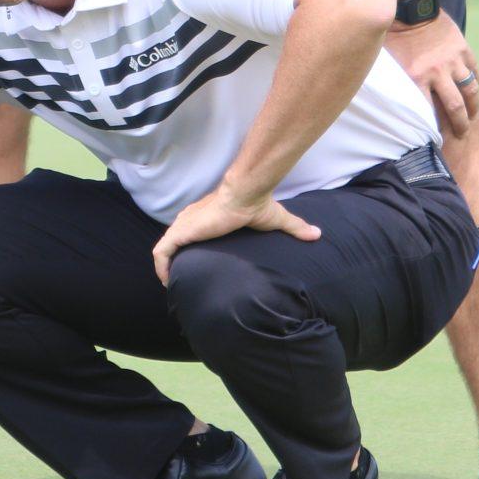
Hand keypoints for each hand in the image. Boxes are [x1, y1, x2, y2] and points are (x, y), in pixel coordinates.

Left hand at [151, 182, 319, 284]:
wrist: (246, 194)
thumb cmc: (257, 204)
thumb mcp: (277, 219)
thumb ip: (295, 227)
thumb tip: (318, 234)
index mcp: (206, 217)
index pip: (190, 232)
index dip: (190, 248)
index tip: (194, 265)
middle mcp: (191, 220)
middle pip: (174, 241)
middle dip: (175, 261)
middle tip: (181, 279)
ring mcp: (184, 225)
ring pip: (165, 249)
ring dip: (165, 267)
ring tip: (171, 285)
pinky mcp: (181, 231)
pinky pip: (161, 252)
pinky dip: (161, 267)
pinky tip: (167, 281)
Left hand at [385, 12, 478, 136]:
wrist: (411, 5)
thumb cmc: (392, 33)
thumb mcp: (387, 62)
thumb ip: (391, 82)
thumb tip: (381, 102)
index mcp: (416, 78)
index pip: (428, 112)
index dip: (433, 129)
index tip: (434, 140)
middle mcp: (437, 73)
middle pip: (455, 106)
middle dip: (460, 124)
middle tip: (461, 134)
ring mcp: (453, 61)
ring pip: (470, 90)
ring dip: (473, 106)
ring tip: (472, 116)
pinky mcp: (463, 49)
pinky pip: (474, 70)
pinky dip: (476, 81)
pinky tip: (474, 89)